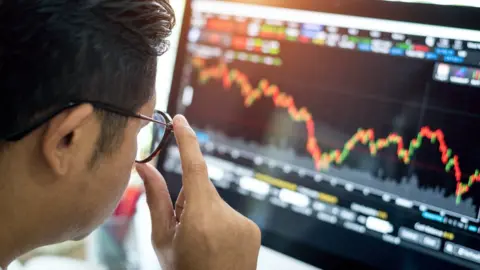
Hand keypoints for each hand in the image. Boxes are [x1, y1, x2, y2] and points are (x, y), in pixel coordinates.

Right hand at [136, 115, 260, 269]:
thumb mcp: (162, 240)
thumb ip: (155, 199)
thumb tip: (144, 167)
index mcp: (199, 218)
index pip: (193, 167)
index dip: (187, 139)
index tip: (180, 119)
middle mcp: (226, 216)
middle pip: (200, 189)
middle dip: (188, 200)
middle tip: (183, 230)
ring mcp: (243, 222)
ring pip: (214, 202)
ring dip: (204, 214)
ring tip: (202, 243)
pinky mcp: (252, 228)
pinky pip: (229, 214)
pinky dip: (219, 224)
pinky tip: (216, 246)